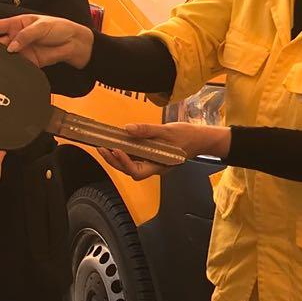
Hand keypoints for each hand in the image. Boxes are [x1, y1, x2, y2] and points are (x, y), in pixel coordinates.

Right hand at [0, 13, 93, 68]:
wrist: (75, 43)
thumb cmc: (59, 28)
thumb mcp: (42, 26)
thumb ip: (26, 35)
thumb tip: (12, 47)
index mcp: (16, 23)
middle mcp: (16, 37)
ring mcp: (21, 51)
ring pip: (5, 56)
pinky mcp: (28, 62)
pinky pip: (16, 66)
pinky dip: (10, 69)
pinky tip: (3, 72)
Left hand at [99, 122, 228, 180]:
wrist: (200, 139)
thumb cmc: (187, 136)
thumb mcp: (167, 131)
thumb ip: (147, 130)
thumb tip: (127, 129)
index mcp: (159, 165)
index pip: (136, 171)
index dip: (124, 162)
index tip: (116, 149)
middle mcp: (153, 167)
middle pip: (129, 170)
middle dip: (114, 161)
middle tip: (101, 148)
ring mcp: (152, 163)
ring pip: (130, 165)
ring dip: (116, 158)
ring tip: (104, 146)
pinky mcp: (150, 156)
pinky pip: (135, 157)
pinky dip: (124, 152)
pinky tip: (117, 143)